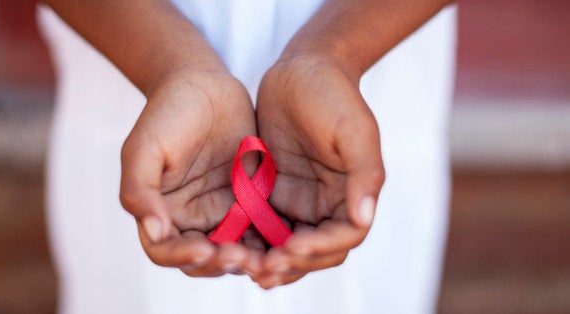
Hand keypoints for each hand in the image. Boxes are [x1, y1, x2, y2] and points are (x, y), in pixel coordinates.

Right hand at [120, 68, 265, 276]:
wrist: (204, 83)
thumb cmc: (166, 112)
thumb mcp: (144, 147)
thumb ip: (140, 189)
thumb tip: (154, 230)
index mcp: (160, 212)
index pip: (166, 250)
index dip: (183, 256)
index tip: (207, 249)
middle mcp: (191, 220)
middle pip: (204, 260)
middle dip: (222, 263)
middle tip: (243, 257)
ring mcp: (223, 212)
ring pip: (236, 252)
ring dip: (250, 260)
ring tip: (268, 257)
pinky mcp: (252, 202)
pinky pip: (263, 229)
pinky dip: (271, 240)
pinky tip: (286, 238)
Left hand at [253, 54, 384, 287]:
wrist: (301, 69)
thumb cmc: (332, 94)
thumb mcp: (354, 128)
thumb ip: (365, 173)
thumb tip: (364, 218)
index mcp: (354, 193)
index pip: (344, 236)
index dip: (320, 248)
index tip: (291, 248)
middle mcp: (329, 204)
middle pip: (317, 251)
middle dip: (293, 263)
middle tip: (263, 269)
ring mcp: (301, 202)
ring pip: (289, 246)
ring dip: (272, 262)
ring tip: (247, 269)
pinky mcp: (273, 195)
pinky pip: (263, 228)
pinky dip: (253, 242)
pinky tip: (233, 248)